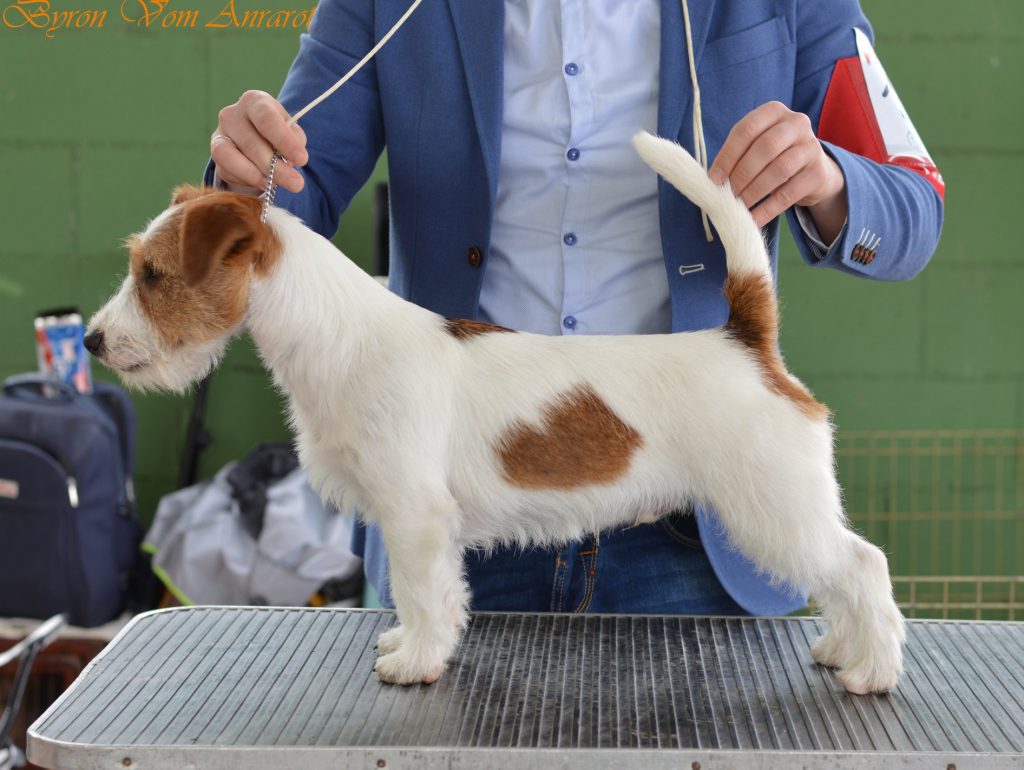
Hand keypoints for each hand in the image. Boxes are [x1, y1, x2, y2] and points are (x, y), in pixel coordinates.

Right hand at [211, 90, 307, 192]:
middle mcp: (232, 113)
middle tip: (296, 184)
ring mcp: (220, 132)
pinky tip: (263, 183)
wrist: (257, 141)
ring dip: (259, 176)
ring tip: (277, 185)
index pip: (267, 119)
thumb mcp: (292, 133)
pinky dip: (246, 179)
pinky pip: (228, 169)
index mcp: (255, 101)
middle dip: (276, 168)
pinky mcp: (215, 152)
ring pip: (234, 157)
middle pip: (252, 143)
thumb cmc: (278, 135)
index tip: (302, 160)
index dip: (284, 141)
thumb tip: (293, 159)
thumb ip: (295, 142)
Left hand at [709, 101, 846, 240]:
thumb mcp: (755, 148)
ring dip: (754, 192)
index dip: (727, 156)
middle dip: (742, 174)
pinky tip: (753, 219)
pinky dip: (767, 209)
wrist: (813, 171)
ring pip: (779, 170)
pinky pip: (789, 194)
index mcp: (774, 112)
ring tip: (738, 206)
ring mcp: (811, 147)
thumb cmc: (774, 157)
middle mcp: (796, 123)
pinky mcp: (818, 173)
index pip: (746, 130)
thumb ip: (737, 157)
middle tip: (727, 194)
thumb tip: (712, 181)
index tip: (713, 179)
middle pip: (765, 148)